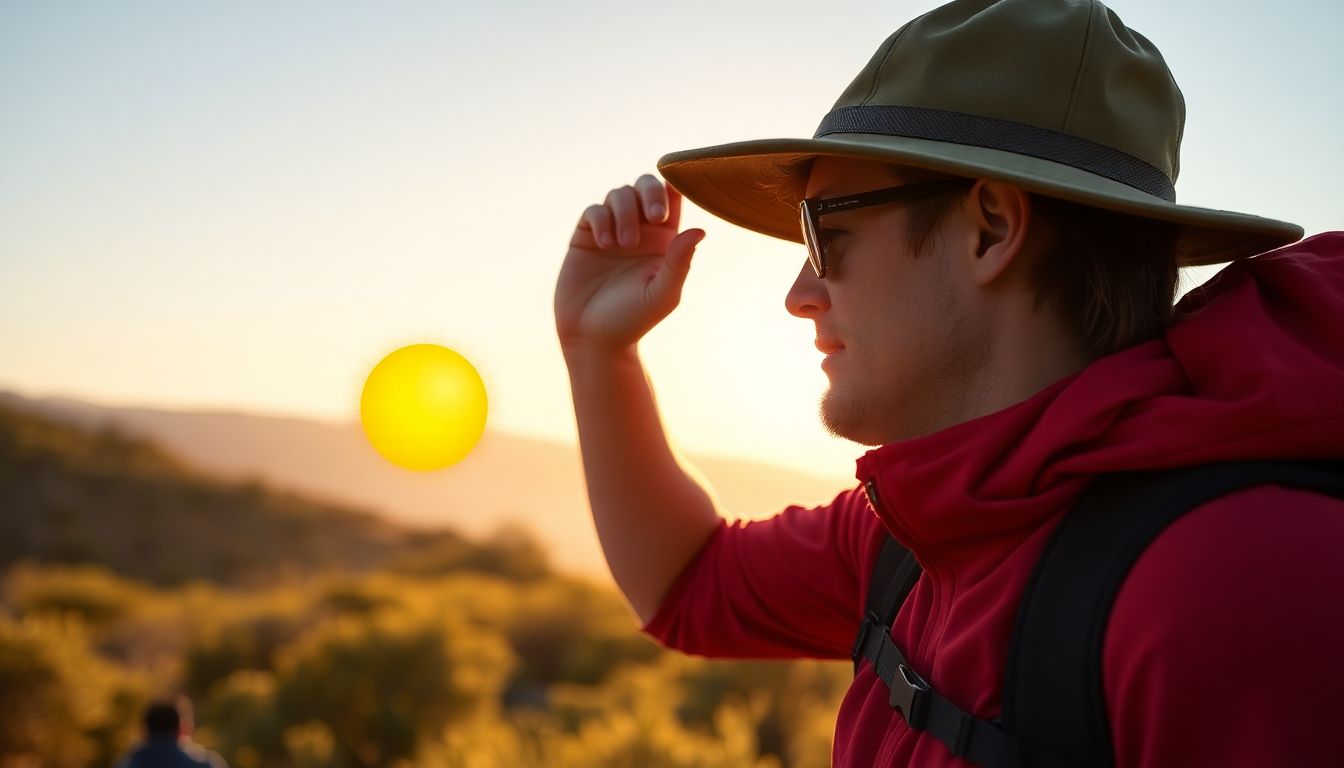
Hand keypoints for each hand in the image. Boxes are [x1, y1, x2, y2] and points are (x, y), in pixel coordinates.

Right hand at [555, 174, 704, 353]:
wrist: (592, 338)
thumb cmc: (634, 320)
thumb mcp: (662, 293)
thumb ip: (680, 262)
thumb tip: (701, 230)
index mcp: (666, 240)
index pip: (674, 199)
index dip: (676, 187)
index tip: (675, 196)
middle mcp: (641, 230)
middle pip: (646, 186)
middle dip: (650, 193)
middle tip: (655, 217)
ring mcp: (612, 229)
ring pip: (619, 194)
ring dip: (624, 212)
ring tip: (624, 244)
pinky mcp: (587, 236)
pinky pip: (594, 210)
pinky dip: (601, 220)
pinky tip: (604, 244)